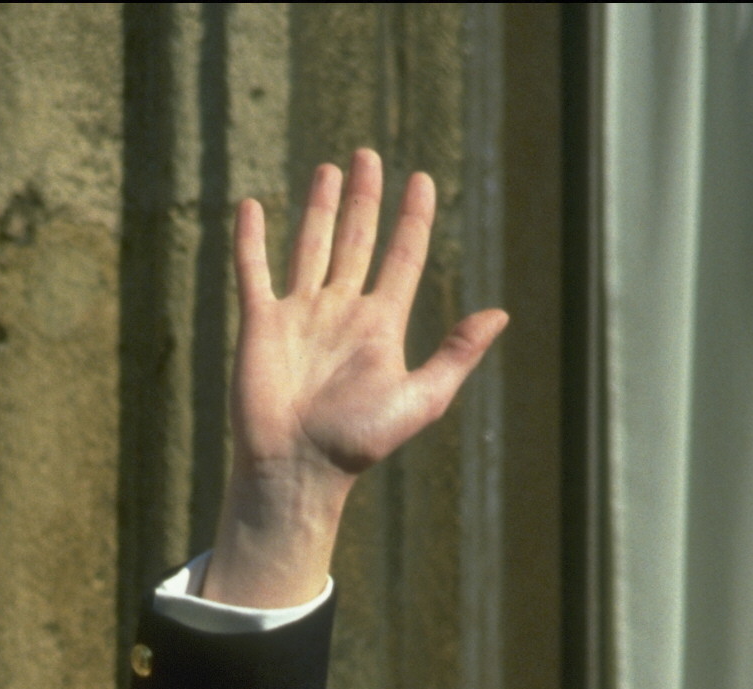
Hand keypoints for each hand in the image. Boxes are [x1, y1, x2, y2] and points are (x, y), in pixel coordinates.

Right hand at [203, 150, 507, 607]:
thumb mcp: (420, 398)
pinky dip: (251, 240)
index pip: (401, 258)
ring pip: (311, 246)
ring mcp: (299, 315)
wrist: (298, 468)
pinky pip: (254, 272)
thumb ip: (456, 353)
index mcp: (381, 325)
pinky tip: (252, 207)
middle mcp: (341, 311)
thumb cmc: (359, 442)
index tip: (422, 180)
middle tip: (370, 155)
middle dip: (365, 199)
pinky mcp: (260, 325)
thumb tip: (500, 314)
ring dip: (319, 208)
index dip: (412, 219)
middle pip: (356, 241)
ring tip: (329, 169)